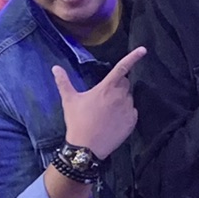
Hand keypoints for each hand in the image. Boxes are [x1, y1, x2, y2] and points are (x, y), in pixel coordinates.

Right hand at [54, 46, 148, 162]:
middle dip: (118, 86)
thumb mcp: (69, 100)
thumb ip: (63, 82)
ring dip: (121, 100)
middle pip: (125, 83)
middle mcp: (120, 96)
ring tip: (107, 112)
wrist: (87, 147)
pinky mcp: (132, 122)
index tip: (143, 50)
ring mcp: (128, 109)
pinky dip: (126, 113)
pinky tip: (114, 121)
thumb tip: (55, 67)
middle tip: (104, 97)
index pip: (122, 68)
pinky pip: (132, 112)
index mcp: (106, 87)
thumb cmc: (77, 121)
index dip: (133, 57)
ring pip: (129, 98)